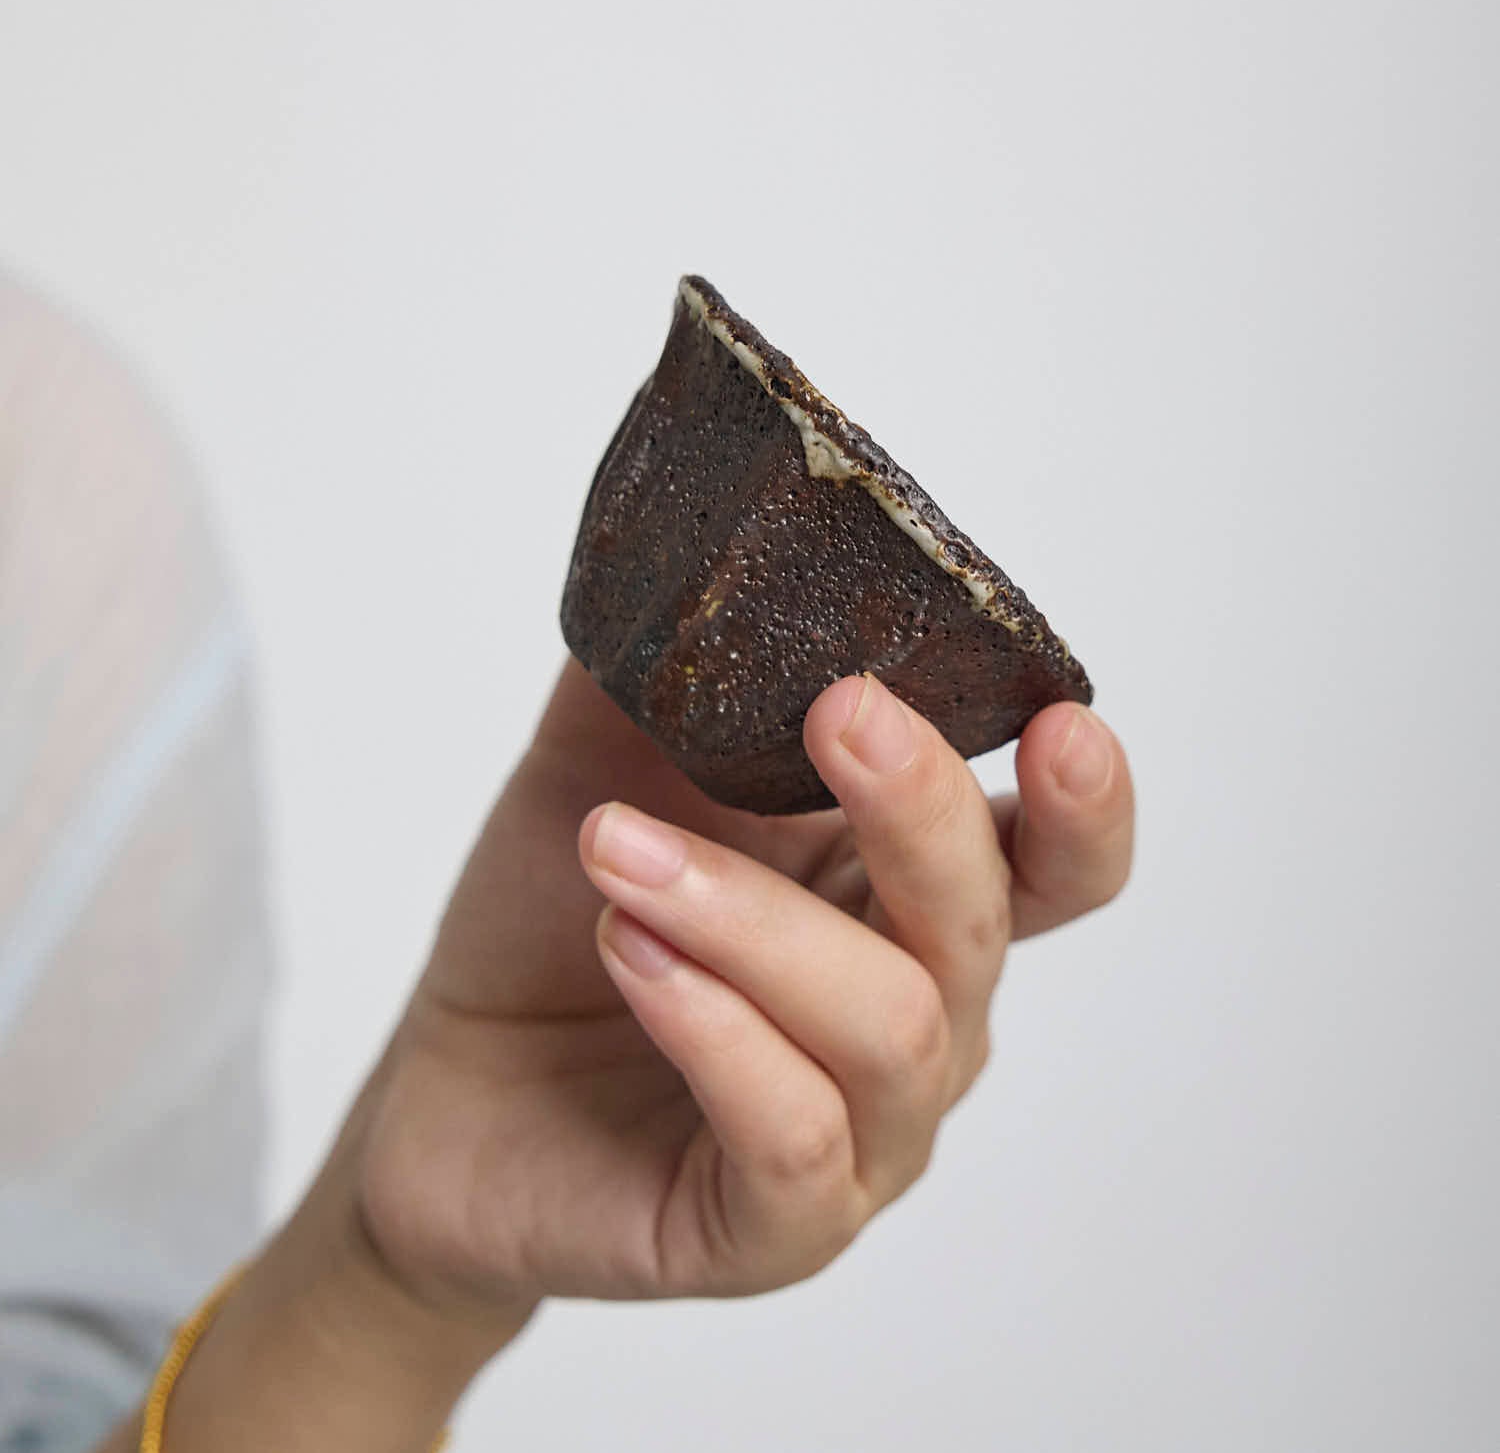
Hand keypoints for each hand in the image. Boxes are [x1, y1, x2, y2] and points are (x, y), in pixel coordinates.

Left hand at [354, 660, 1133, 1313]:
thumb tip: (699, 543)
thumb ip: (667, 676)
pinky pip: (796, 1139)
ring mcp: (857, 1133)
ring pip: (890, 1026)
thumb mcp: (603, 771)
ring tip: (623, 854)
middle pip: (984, 924)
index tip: (1060, 718)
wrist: (451, 1087)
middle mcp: (912, 1018)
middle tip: (838, 714)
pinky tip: (631, 956)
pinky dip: (717, 1031)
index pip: (1050, 864)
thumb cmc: (552, 923)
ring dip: (755, 921)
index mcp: (897, 901)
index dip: (1085, 803)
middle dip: (921, 810)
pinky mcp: (773, 1226)